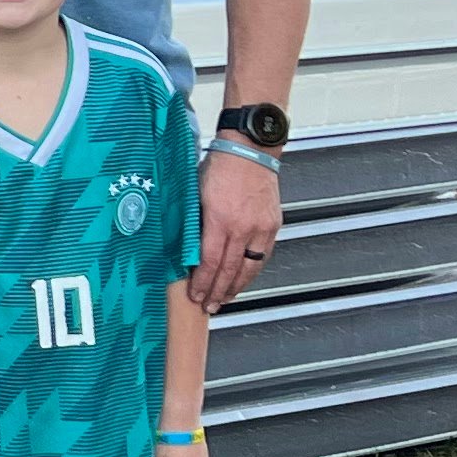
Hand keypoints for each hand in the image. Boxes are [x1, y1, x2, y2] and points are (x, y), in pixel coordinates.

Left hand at [193, 145, 282, 311]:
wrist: (250, 151)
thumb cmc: (220, 167)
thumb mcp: (196, 194)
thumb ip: (193, 224)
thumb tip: (184, 250)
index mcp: (219, 218)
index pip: (210, 260)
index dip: (203, 282)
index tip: (196, 295)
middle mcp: (243, 226)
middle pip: (230, 269)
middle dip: (218, 291)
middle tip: (209, 305)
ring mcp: (260, 227)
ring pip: (250, 267)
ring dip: (236, 287)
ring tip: (225, 299)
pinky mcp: (272, 225)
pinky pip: (263, 256)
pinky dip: (252, 271)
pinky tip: (243, 280)